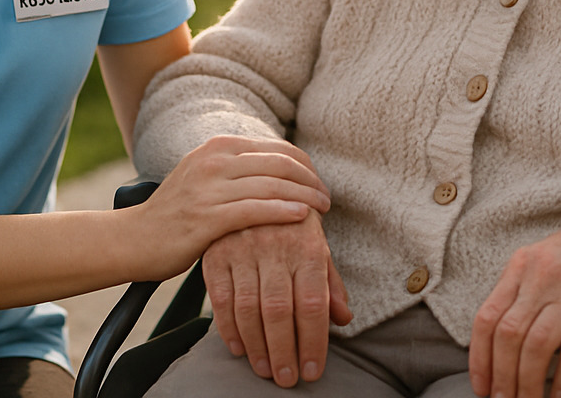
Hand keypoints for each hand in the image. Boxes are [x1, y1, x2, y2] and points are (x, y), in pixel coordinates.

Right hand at [140, 136, 331, 279]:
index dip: (305, 165)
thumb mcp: (205, 178)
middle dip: (311, 180)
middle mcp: (215, 160)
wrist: (132, 239)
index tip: (319, 183)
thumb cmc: (175, 214)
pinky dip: (284, 211)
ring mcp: (210, 187)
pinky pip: (256, 210)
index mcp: (218, 147)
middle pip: (280, 163)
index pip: (277, 148)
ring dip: (305, 196)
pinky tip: (303, 217)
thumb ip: (237, 171)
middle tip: (327, 198)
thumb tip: (278, 172)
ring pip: (273, 184)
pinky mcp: (207, 217)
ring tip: (323, 209)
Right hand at [203, 212, 352, 388]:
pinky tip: (239, 349)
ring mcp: (242, 248)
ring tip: (265, 370)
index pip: (313, 303)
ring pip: (248, 308)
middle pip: (279, 310)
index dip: (313, 341)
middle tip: (287, 379)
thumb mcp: (317, 246)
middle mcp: (275, 246)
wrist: (258, 182)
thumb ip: (330, 283)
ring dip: (257, 346)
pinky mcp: (217, 252)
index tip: (312, 370)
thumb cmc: (294, 223)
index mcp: (307, 246)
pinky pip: (220, 297)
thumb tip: (344, 318)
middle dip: (284, 351)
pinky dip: (228, 328)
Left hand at [469, 187, 560, 397]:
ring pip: (536, 347)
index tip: (481, 385)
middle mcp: (542, 276)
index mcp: (522, 264)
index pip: (487, 317)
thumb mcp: (547, 257)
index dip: (479, 357)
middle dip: (501, 376)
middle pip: (508, 336)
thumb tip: (501, 338)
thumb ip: (523, 289)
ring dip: (528, 384)